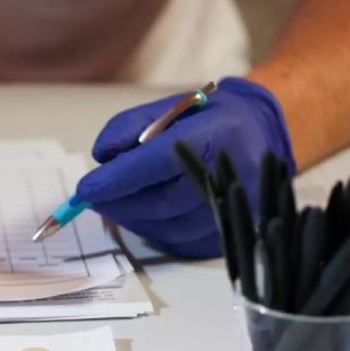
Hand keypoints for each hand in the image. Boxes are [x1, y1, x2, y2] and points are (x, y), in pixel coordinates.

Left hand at [75, 77, 295, 257]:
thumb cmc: (209, 118)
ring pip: (170, 228)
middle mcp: (233, 175)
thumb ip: (130, 127)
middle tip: (93, 200)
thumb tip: (102, 158)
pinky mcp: (236, 231)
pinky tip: (142, 217)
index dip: (118, 179)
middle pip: (162, 203)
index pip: (158, 163)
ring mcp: (240, 210)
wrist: (263, 135)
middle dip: (119, 204)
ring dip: (133, 220)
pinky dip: (154, 232)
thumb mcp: (170, 107)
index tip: (86, 189)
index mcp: (218, 135)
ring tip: (114, 206)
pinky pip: (183, 243)